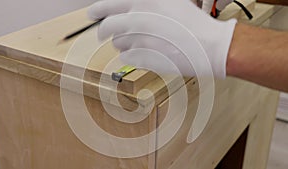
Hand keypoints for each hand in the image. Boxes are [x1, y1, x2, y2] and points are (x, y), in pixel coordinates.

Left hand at [88, 0, 235, 77]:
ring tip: (142, 44)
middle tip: (103, 34)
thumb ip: (146, 3)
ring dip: (125, 44)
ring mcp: (137, 40)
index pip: (107, 5)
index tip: (92, 14)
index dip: (97, 10)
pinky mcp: (141, 58)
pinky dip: (132, 57)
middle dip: (104, 32)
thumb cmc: (192, 24)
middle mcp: (136, 19)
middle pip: (107, 28)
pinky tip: (146, 54)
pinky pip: (126, 59)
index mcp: (143, 2)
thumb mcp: (169, 1)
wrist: (208, 45)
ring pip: (117, 44)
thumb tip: (129, 7)